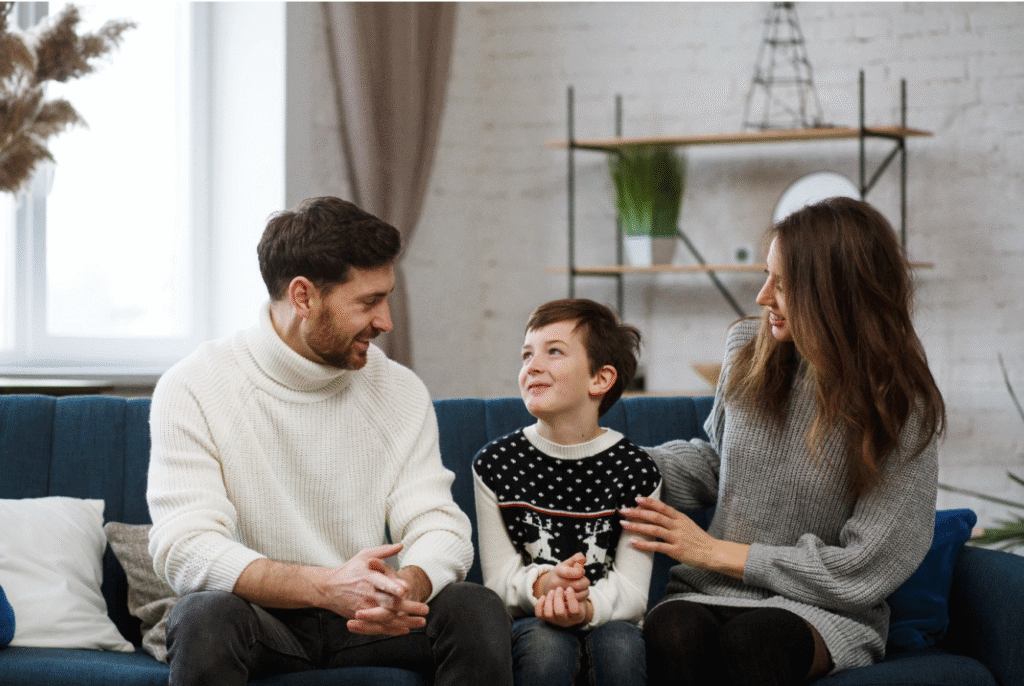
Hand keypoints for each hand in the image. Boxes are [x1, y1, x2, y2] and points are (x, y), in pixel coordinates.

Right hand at [314, 543, 429, 635]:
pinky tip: (406, 630)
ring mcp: (364, 608)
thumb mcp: (364, 556)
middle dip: (408, 606)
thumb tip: (401, 545)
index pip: (382, 583)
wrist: (329, 588)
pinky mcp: (362, 618)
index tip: (406, 590)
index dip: (393, 587)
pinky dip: (392, 629)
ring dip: (405, 621)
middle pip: (389, 602)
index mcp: (368, 577)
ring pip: (387, 617)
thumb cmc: (350, 570)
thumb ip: (383, 552)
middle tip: (425, 608)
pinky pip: (378, 626)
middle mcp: (367, 593)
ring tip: (421, 622)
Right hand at [534, 552, 589, 599]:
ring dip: (585, 589)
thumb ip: (576, 558)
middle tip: (582, 580)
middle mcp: (556, 583)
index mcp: (558, 571)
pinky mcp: (564, 603)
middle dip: (585, 581)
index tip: (581, 571)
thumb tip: (583, 559)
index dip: (580, 571)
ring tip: (580, 587)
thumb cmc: (562, 573)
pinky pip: (580, 601)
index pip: (571, 572)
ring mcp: (559, 595)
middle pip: (579, 584)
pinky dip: (583, 597)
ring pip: (582, 593)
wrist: (550, 587)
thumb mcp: (567, 563)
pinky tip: (578, 593)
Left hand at [535, 586, 590, 627]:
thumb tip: (566, 590)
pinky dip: (539, 604)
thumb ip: (576, 594)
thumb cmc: (576, 600)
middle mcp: (566, 622)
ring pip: (548, 614)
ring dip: (549, 599)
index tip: (569, 588)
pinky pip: (539, 614)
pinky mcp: (546, 620)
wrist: (569, 607)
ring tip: (552, 591)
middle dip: (558, 597)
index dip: (571, 598)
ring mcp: (555, 622)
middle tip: (559, 588)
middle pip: (559, 612)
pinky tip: (544, 596)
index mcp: (577, 617)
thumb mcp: (580, 597)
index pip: (574, 610)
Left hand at [620, 496, 748, 579]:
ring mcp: (677, 538)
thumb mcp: (687, 524)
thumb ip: (673, 519)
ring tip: (624, 524)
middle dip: (638, 512)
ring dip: (637, 526)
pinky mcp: (676, 550)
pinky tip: (633, 542)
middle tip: (623, 510)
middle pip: (655, 516)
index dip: (649, 502)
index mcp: (680, 518)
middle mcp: (678, 525)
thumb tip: (656, 514)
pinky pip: (657, 546)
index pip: (662, 507)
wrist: (714, 553)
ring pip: (654, 529)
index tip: (636, 499)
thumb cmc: (698, 539)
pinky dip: (644, 544)